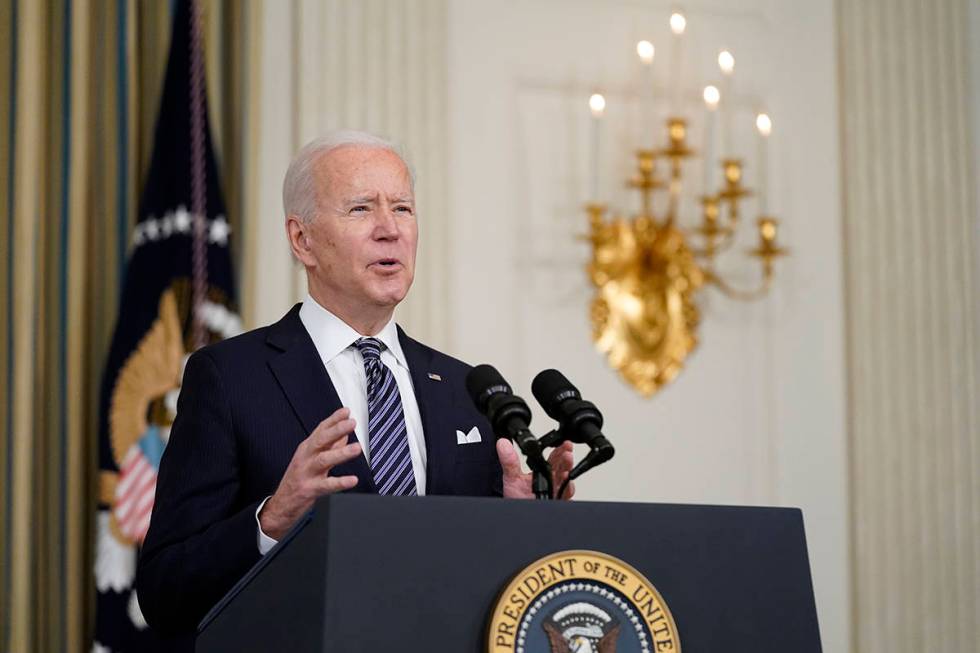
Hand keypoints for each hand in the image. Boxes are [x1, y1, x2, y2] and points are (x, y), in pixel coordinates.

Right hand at [259, 408, 360, 539]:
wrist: (281, 505)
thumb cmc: (298, 480)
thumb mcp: (311, 459)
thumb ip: (328, 446)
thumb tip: (343, 434)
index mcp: (306, 449)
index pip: (320, 430)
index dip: (333, 419)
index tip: (346, 411)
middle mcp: (305, 458)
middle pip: (320, 440)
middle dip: (336, 430)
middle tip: (351, 423)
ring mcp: (306, 473)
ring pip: (323, 460)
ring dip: (340, 453)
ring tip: (356, 449)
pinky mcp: (309, 490)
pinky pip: (326, 485)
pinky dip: (340, 482)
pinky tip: (352, 480)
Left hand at [497, 439, 574, 499]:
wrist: (518, 517)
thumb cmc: (517, 499)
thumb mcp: (512, 477)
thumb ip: (509, 461)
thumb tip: (502, 444)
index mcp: (542, 471)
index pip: (554, 457)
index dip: (560, 449)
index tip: (563, 443)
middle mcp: (552, 480)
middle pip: (562, 466)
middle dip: (566, 458)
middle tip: (567, 451)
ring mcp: (556, 491)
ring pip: (566, 479)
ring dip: (568, 470)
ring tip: (567, 462)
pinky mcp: (557, 502)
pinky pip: (565, 495)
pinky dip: (567, 490)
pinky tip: (566, 484)